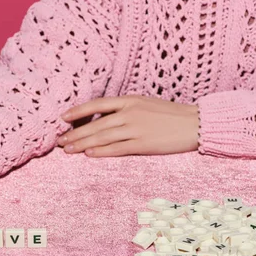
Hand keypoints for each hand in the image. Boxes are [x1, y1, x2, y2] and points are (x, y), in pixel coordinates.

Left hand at [57, 95, 198, 156]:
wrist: (195, 123)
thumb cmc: (171, 114)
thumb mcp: (146, 103)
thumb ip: (126, 108)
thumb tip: (104, 117)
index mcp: (130, 100)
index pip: (97, 104)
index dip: (78, 111)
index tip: (62, 118)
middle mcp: (130, 113)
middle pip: (96, 124)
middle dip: (75, 133)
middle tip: (59, 141)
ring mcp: (136, 129)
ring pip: (102, 136)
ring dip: (83, 144)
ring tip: (68, 149)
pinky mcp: (143, 144)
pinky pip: (117, 149)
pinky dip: (101, 152)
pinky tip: (88, 154)